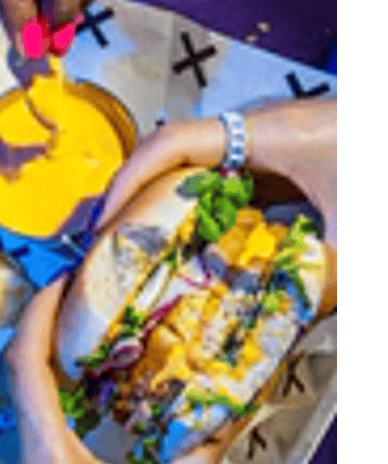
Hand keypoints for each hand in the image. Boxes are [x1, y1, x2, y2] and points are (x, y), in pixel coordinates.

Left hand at [2, 278, 240, 463]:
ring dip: (31, 346)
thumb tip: (231, 405)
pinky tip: (63, 375)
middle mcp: (14, 456)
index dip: (39, 313)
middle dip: (34, 321)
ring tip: (67, 323)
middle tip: (69, 294)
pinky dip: (32, 377)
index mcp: (46, 457)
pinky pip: (13, 409)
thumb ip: (201, 453)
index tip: (62, 280)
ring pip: (4, 388)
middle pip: (7, 367)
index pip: (24, 364)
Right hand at [97, 99, 336, 314]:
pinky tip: (192, 244)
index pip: (173, 143)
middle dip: (132, 195)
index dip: (130, 179)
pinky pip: (223, 183)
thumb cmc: (381, 163)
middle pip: (171, 155)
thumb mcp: (356, 237)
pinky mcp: (278, 160)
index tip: (105, 223)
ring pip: (193, 169)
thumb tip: (270, 331)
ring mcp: (265, 145)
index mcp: (267, 133)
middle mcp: (255, 132)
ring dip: (160, 203)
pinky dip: (198, 212)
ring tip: (132, 246)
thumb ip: (316, 280)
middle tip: (104, 242)